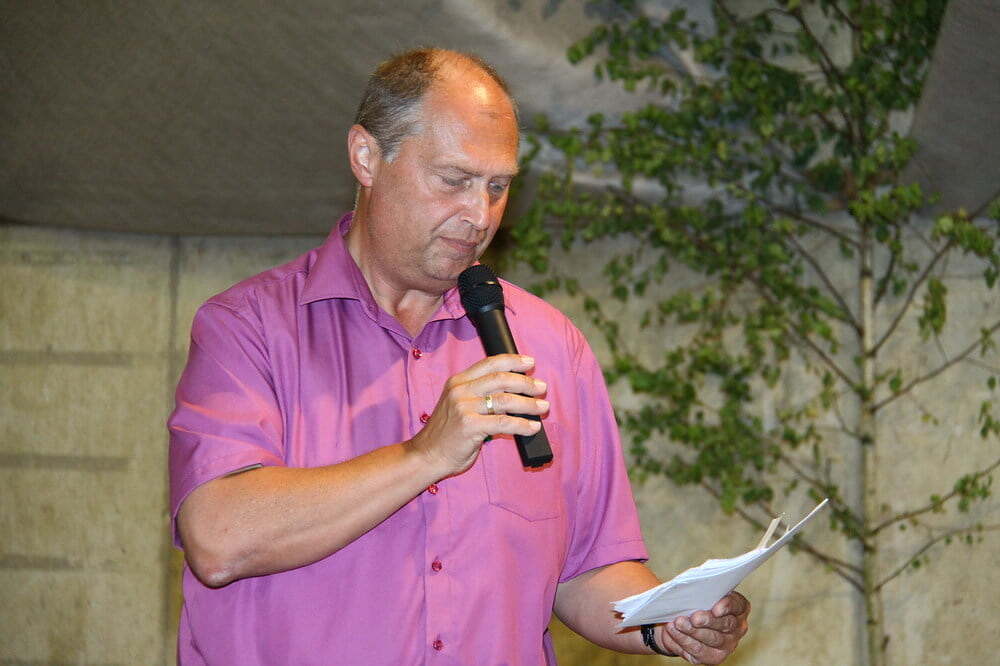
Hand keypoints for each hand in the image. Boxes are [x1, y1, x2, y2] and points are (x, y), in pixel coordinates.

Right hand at [409, 354, 548, 476]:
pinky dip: (522, 424)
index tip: (530, 362)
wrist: (427, 455)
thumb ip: (479, 396)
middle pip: (501, 379)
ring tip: (543, 407)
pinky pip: (504, 422)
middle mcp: (460, 390)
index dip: (513, 360)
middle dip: (526, 382)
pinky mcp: (470, 426)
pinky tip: (532, 427)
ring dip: (529, 403)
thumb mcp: (458, 405)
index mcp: (458, 382)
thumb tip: (514, 394)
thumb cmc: (447, 434)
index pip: (490, 364)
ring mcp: (464, 407)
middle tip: (542, 388)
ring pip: (506, 399)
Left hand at [657, 591, 749, 663]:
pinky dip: (684, 640)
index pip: (738, 605)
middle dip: (708, 621)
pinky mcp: (713, 657)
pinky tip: (674, 631)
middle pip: (726, 624)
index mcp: (739, 608)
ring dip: (693, 631)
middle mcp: (738, 628)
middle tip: (693, 618)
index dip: (727, 606)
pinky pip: (699, 651)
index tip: (716, 608)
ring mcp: (728, 644)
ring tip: (678, 623)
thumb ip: (702, 590)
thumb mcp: (701, 593)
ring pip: (712, 639)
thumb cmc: (695, 603)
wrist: (684, 622)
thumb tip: (691, 588)